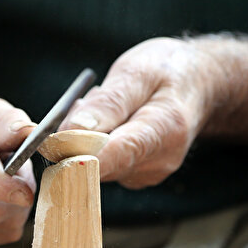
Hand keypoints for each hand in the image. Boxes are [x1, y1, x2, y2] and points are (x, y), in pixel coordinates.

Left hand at [62, 38, 213, 188]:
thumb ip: (108, 103)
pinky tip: (111, 121)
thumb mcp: (138, 72)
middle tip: (89, 101)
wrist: (199, 85)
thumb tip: (72, 130)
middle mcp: (158, 161)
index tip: (48, 143)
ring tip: (108, 105)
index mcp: (164, 130)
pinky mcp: (136, 176)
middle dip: (79, 134)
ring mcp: (148, 173)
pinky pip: (101, 164)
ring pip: (94, 163)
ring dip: (87, 136)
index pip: (114, 155)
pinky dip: (95, 143)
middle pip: (97, 162)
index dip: (76, 154)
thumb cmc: (168, 71)